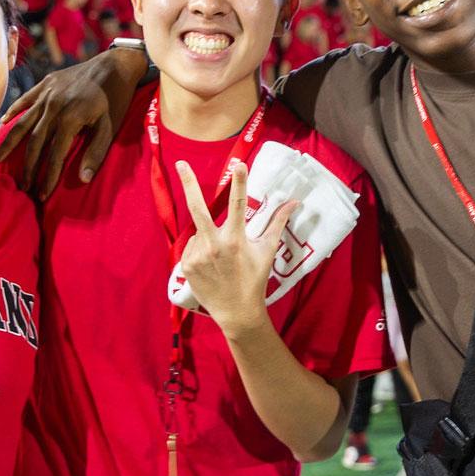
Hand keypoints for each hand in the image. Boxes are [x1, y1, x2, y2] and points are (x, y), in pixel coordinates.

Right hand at [0, 47, 145, 198]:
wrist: (115, 64)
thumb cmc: (116, 99)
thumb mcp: (110, 127)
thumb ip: (96, 153)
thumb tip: (83, 179)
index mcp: (70, 119)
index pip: (54, 155)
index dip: (47, 177)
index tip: (42, 195)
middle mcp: (53, 107)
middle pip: (35, 143)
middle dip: (27, 167)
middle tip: (21, 186)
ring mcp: (47, 94)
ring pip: (23, 123)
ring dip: (9, 143)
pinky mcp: (46, 83)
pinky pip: (25, 100)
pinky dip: (14, 112)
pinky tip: (2, 123)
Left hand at [174, 159, 298, 335]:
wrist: (236, 312)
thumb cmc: (255, 279)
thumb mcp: (267, 251)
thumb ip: (277, 223)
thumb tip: (293, 202)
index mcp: (236, 240)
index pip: (237, 205)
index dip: (239, 183)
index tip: (238, 164)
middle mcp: (215, 246)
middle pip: (198, 209)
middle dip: (189, 184)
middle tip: (181, 163)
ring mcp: (198, 256)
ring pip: (199, 232)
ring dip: (208, 236)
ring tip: (220, 258)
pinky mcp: (187, 266)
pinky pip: (191, 246)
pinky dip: (199, 249)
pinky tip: (210, 264)